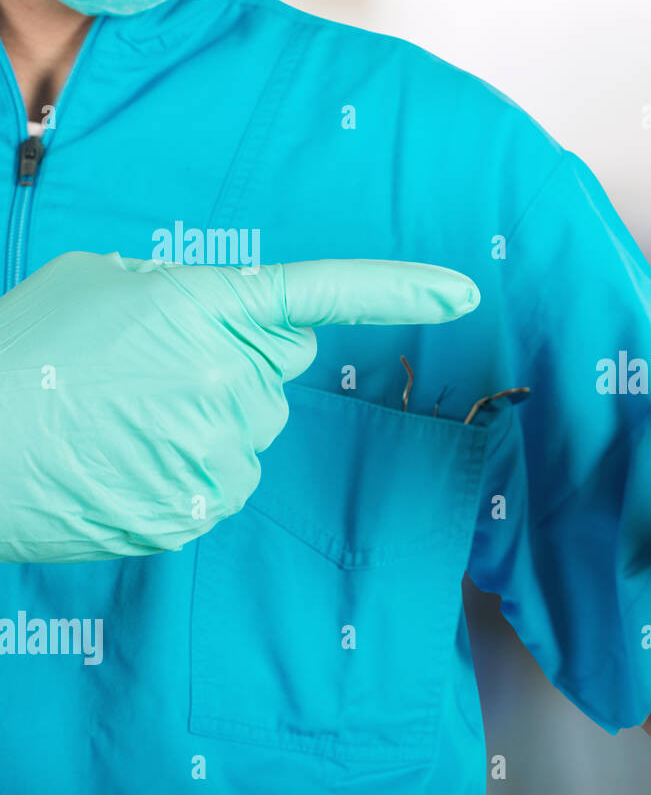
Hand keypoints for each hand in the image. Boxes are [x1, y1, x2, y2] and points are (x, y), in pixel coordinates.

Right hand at [0, 251, 478, 562]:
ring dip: (204, 430)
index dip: (398, 290)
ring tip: (122, 425)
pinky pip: (222, 486)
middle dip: (231, 375)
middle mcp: (227, 376)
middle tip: (147, 380)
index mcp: (204, 305)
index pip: (320, 293)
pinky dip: (185, 478)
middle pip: (274, 378)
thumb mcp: (100, 287)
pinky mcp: (201, 507)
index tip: (463, 293)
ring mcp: (218, 448)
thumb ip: (182, 296)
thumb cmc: (20, 353)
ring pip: (248, 437)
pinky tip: (127, 466)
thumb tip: (229, 322)